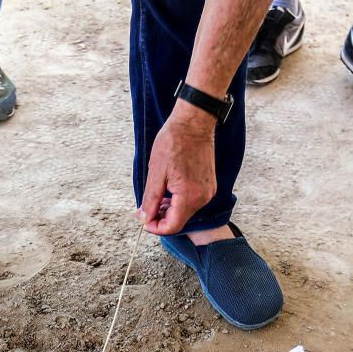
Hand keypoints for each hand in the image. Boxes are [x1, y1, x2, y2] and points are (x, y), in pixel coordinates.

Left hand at [135, 103, 217, 234]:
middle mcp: (202, 198)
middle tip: (144, 208)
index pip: (172, 226)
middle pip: (179, 221)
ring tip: (155, 198)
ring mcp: (208, 192)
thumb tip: (145, 218)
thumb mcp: (156, 173)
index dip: (155, 228)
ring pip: (185, 212)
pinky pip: (192, 201)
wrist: (193, 123)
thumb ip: (151, 200)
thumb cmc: (173, 143)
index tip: (144, 220)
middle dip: (160, 218)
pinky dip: (178, 202)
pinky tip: (168, 191)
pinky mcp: (209, 185)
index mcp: (189, 196)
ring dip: (168, 210)